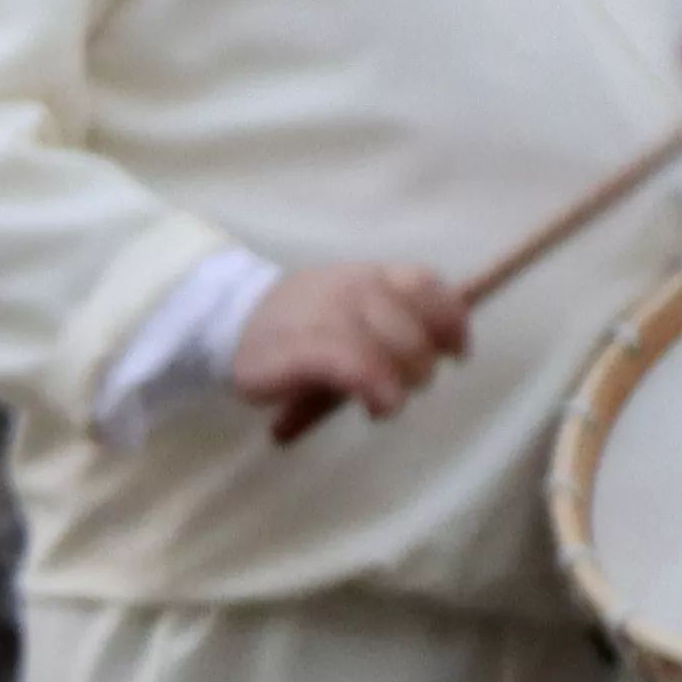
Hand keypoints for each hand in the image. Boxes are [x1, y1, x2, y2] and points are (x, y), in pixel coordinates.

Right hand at [237, 261, 468, 429]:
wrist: (225, 322)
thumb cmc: (296, 324)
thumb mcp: (346, 304)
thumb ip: (390, 315)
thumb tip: (444, 347)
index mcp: (368, 275)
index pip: (427, 286)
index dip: (451, 321)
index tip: (455, 352)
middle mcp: (352, 288)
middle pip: (415, 324)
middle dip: (423, 361)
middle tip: (411, 384)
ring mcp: (328, 316)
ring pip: (391, 347)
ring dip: (404, 381)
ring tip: (389, 402)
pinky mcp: (304, 350)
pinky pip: (358, 366)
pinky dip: (379, 389)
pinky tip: (378, 406)